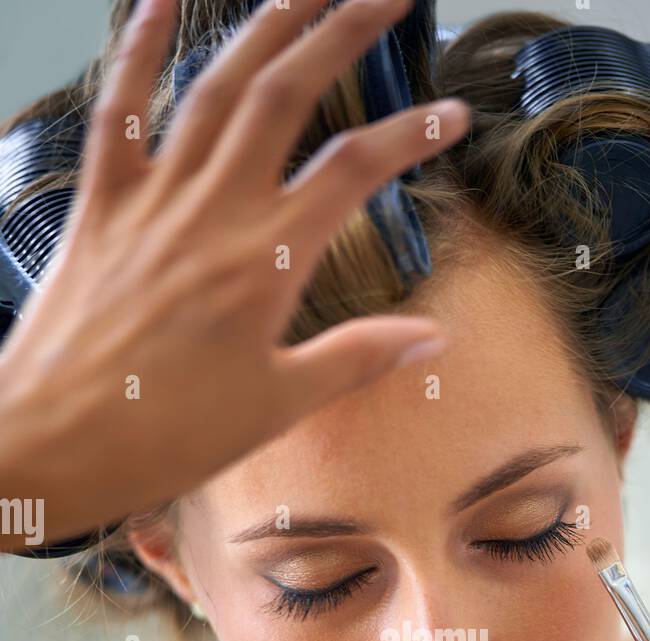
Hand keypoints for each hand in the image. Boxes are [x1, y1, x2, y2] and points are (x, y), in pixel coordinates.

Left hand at [0, 0, 469, 548]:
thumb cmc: (163, 436)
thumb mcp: (276, 407)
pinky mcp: (99, 205)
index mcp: (266, 262)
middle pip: (286, 94)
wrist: (50, 443)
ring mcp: (151, 198)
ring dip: (264, 23)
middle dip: (342, 28)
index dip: (411, 133)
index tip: (453, 114)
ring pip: (214, 86)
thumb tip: (431, 337)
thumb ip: (356, 358)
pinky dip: (136, 48)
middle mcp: (212, 210)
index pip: (355, 170)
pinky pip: (118, 110)